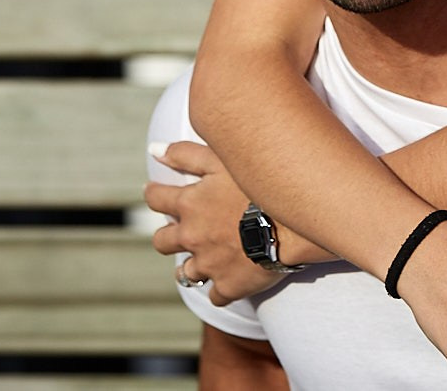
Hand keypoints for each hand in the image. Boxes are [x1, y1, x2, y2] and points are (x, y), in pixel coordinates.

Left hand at [145, 141, 286, 305]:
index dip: (155, 194)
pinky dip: (221, 289)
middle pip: (162, 241)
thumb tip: (154, 151)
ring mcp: (209, 264)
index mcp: (189, 204)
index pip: (156, 198)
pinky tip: (229, 281)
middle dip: (168, 235)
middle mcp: (192, 237)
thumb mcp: (222, 159)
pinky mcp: (229, 286)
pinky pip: (216, 295)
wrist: (292, 222)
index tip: (157, 193)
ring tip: (203, 260)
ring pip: (186, 273)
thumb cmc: (259, 185)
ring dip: (191, 266)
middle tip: (181, 231)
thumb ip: (185, 154)